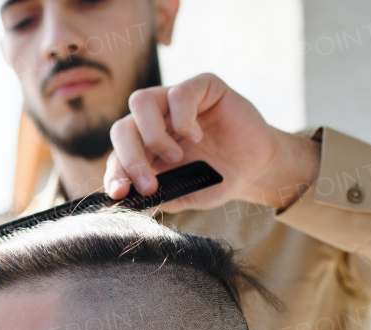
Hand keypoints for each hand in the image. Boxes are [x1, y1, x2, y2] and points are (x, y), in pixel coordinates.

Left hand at [103, 73, 320, 212]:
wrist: (256, 168)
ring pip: (140, 101)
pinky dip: (183, 119)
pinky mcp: (201, 86)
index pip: (117, 156)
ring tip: (174, 156)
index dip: (115, 173)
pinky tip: (197, 136)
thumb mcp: (185, 194)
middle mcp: (155, 121)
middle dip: (130, 159)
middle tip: (149, 185)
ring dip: (153, 135)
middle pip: (122, 128)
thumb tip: (130, 202)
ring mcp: (175, 101)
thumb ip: (158, 195)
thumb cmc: (217, 180)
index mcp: (145, 148)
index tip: (121, 193)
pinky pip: (179, 94)